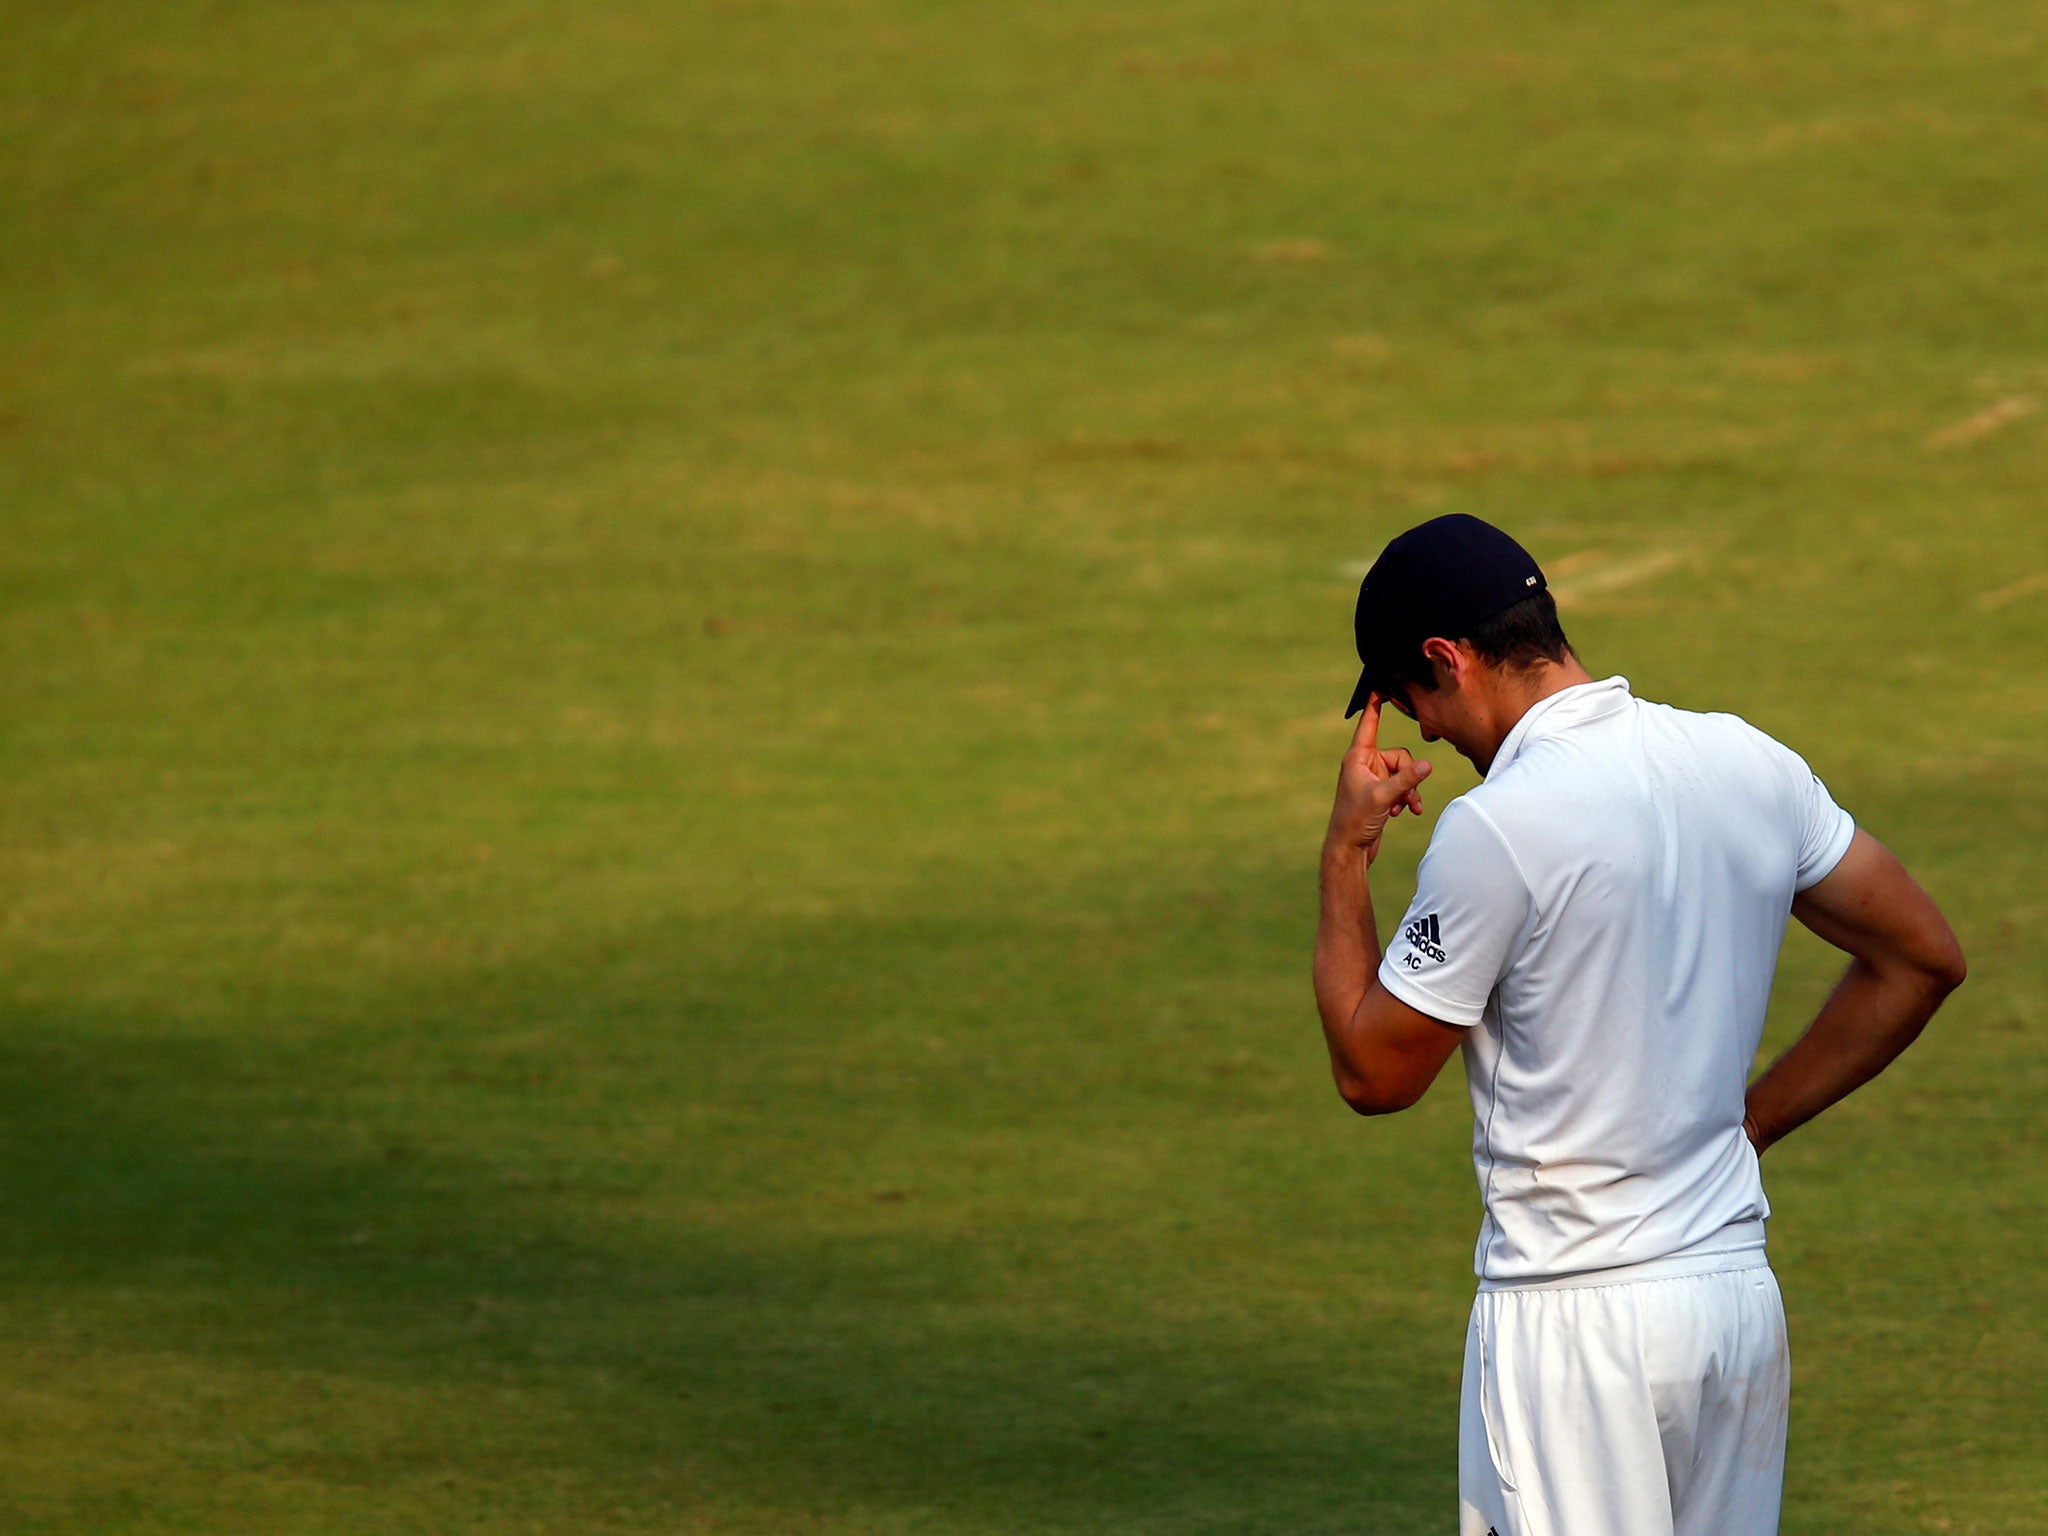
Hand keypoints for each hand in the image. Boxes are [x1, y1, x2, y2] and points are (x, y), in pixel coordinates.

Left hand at [1327, 695, 1431, 866]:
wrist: (1350, 849)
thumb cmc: (1356, 820)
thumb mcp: (1383, 796)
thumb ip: (1406, 779)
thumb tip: (1427, 765)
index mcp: (1357, 758)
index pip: (1369, 725)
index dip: (1375, 706)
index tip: (1378, 686)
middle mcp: (1365, 765)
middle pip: (1400, 756)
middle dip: (1408, 775)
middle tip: (1404, 795)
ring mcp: (1373, 779)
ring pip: (1405, 773)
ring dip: (1409, 790)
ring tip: (1404, 807)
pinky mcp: (1381, 793)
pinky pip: (1402, 786)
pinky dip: (1406, 798)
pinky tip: (1406, 812)